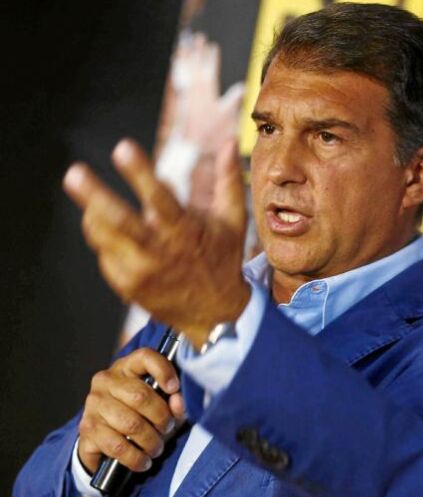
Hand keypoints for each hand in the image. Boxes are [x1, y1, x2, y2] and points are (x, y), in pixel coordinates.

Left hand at [64, 138, 250, 347]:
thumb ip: (227, 180)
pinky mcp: (125, 283)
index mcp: (185, 231)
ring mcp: (139, 270)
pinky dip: (103, 233)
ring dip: (91, 210)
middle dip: (94, 196)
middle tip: (74, 173)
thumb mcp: (232, 221)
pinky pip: (104, 251)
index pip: (160, 198)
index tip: (122, 148)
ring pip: (104, 235)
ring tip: (83, 186)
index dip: (140, 173)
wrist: (213, 312)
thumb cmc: (222, 259)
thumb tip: (229, 142)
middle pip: (120, 221)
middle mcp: (159, 251)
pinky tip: (109, 225)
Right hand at [77, 348, 185, 473]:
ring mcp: (94, 404)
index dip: (163, 370)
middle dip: (161, 418)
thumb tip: (179, 402)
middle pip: (141, 396)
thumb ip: (175, 402)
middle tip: (167, 429)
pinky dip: (136, 457)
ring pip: (130, 424)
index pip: (145, 357)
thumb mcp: (163, 407)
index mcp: (127, 367)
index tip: (175, 388)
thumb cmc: (141, 416)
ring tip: (157, 448)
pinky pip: (117, 446)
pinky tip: (144, 461)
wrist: (105, 440)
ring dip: (150, 441)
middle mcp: (106, 381)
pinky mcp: (87, 428)